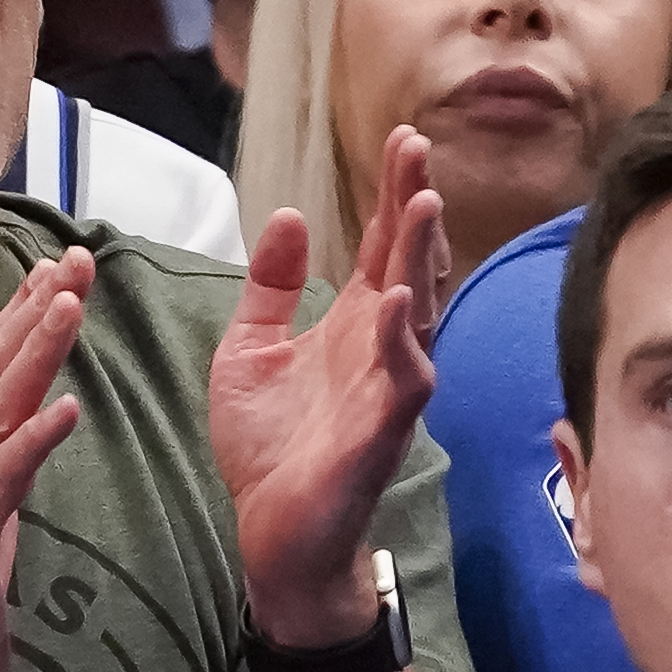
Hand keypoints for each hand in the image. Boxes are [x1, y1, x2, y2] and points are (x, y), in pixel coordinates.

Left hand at [213, 131, 449, 644]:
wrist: (272, 533)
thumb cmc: (271, 447)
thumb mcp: (249, 351)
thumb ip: (270, 287)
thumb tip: (287, 216)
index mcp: (354, 324)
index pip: (381, 246)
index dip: (393, 194)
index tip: (402, 138)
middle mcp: (382, 349)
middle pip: (407, 264)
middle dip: (414, 206)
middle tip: (416, 147)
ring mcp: (388, 390)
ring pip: (416, 313)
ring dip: (419, 259)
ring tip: (422, 203)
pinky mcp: (380, 434)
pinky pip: (401, 381)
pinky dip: (400, 339)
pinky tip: (397, 299)